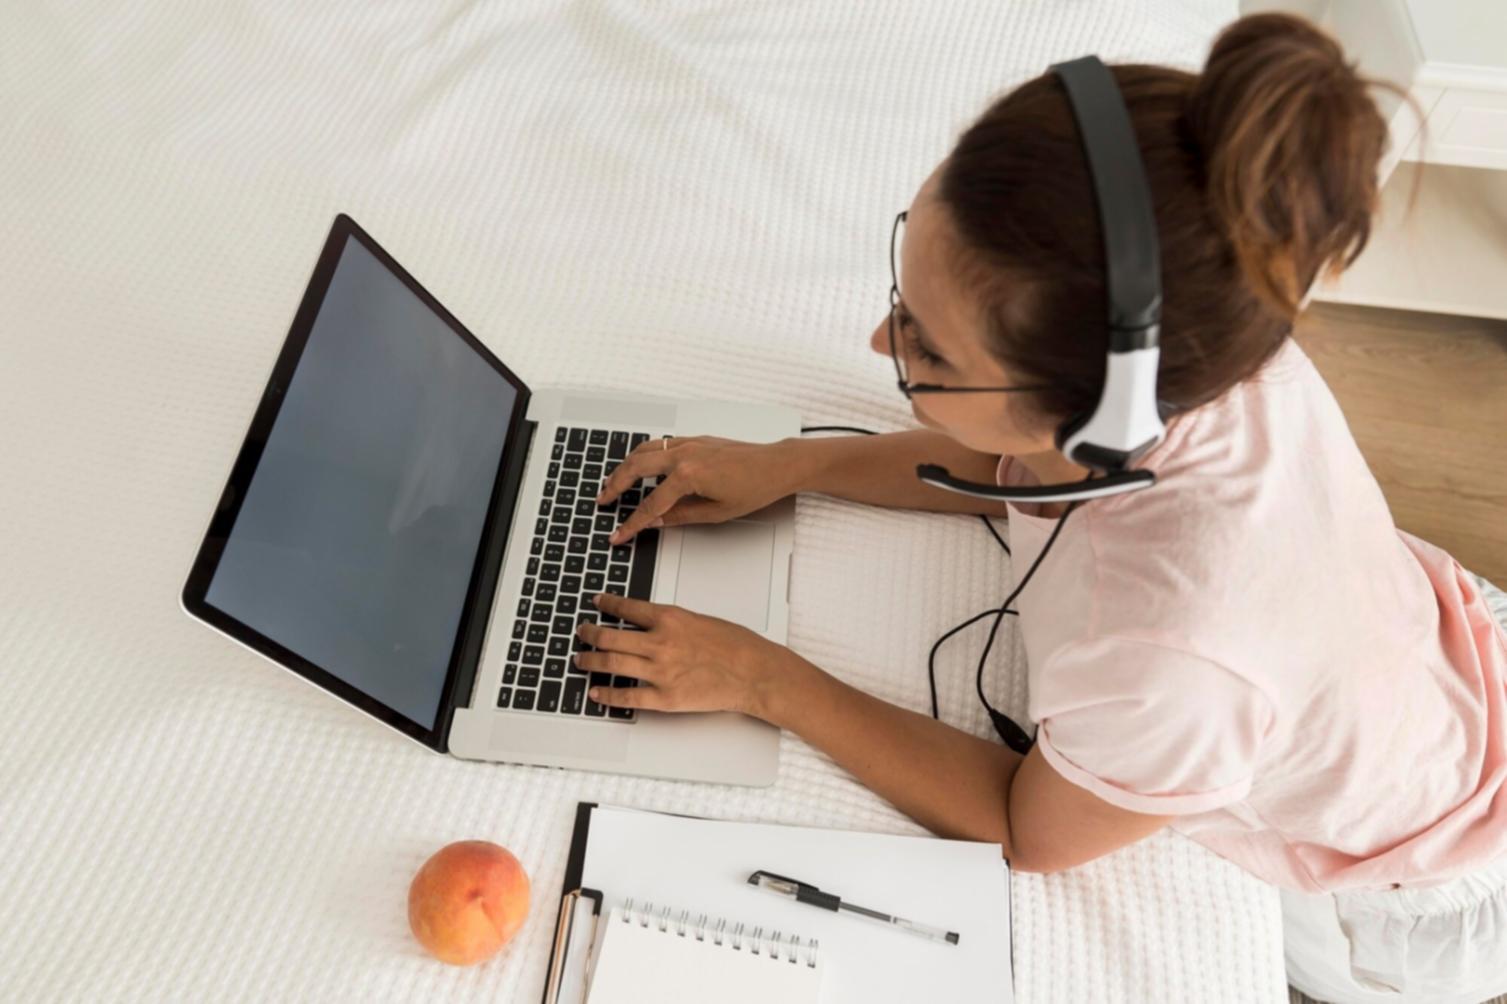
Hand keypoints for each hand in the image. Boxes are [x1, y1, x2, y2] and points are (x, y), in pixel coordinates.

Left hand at [574, 592, 803, 717]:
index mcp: (671, 619)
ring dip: (591, 660)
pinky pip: (627, 696)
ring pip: (612, 663)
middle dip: (591, 633)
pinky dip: (607, 694)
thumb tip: (655, 628)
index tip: (598, 602)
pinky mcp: (665, 698)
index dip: (608, 604)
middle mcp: (660, 643)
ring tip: (581, 659)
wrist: (755, 672)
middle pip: (611, 636)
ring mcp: (660, 671)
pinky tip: (596, 692)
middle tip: (582, 631)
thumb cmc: (738, 646)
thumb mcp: (702, 621)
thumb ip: (675, 624)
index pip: (628, 608)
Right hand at [597, 436, 804, 544]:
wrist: (776, 465)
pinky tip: (640, 465)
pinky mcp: (695, 439)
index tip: (619, 533)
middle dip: (615, 485)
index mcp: (688, 476)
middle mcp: (684, 454)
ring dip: (625, 466)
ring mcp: (688, 443)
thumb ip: (681, 516)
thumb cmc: (755, 487)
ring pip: (644, 451)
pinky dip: (643, 454)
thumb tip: (657, 522)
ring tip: (614, 482)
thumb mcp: (716, 512)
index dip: (632, 523)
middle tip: (603, 500)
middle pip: (635, 468)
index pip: (651, 505)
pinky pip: (660, 444)